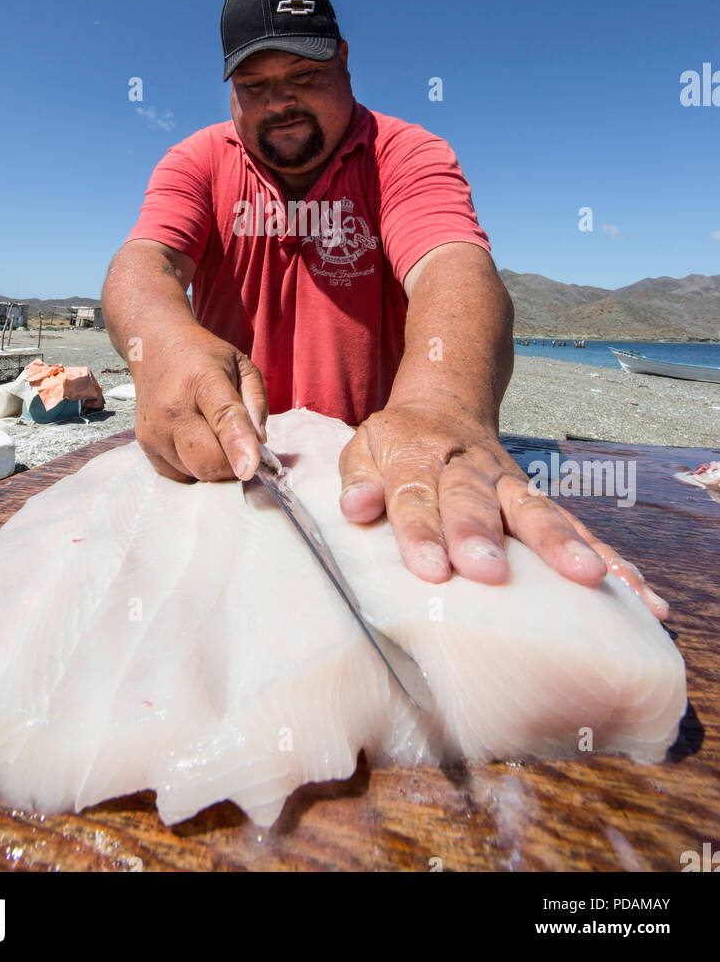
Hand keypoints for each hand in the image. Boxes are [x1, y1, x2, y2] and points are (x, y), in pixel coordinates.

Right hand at [133, 326, 266, 482]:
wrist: (154, 348)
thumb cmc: (204, 358)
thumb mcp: (241, 365)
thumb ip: (256, 402)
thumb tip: (260, 443)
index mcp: (203, 381)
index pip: (223, 418)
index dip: (238, 446)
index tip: (249, 469)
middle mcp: (174, 408)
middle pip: (209, 460)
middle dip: (234, 464)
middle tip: (241, 449)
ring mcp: (155, 430)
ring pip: (196, 472)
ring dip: (214, 466)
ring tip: (214, 438)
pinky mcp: (145, 445)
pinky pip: (179, 475)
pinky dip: (194, 468)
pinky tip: (195, 444)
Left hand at [337, 402, 668, 619]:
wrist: (446, 403)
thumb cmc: (399, 443)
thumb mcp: (365, 447)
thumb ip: (358, 478)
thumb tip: (357, 508)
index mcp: (419, 456)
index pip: (416, 494)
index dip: (421, 531)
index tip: (429, 569)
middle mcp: (470, 469)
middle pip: (475, 502)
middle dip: (483, 536)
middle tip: (489, 572)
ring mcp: (510, 483)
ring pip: (537, 511)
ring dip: (562, 544)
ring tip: (587, 578)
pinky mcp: (538, 501)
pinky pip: (579, 529)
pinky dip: (610, 559)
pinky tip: (639, 593)